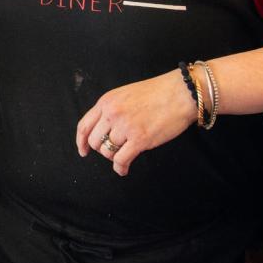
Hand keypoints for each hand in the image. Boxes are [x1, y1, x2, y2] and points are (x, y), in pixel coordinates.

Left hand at [74, 70, 196, 176]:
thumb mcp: (126, 94)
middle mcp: (112, 114)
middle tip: (114, 151)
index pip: (84, 126)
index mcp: (107, 101)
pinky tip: (124, 169)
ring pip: (108, 151)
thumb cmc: (158, 93)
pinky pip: (121, 160)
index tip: (83, 151)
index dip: (81, 142)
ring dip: (114, 157)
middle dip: (102, 149)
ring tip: (124, 156)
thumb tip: (105, 130)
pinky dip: (120, 168)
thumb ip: (113, 110)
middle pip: (95, 141)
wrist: (181, 93)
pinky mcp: (140, 139)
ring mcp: (125, 126)